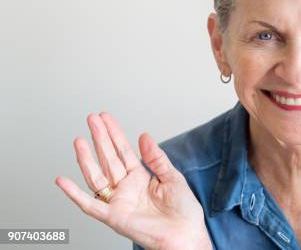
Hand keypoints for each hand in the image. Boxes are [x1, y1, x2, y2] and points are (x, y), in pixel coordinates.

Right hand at [55, 113, 212, 249]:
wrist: (185, 235)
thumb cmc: (182, 211)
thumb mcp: (172, 176)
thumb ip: (156, 157)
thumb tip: (144, 136)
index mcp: (141, 177)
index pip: (123, 150)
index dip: (114, 133)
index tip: (105, 118)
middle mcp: (127, 187)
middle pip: (108, 158)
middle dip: (100, 138)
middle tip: (91, 119)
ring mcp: (118, 201)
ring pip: (97, 176)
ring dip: (86, 159)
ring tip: (79, 140)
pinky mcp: (114, 217)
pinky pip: (90, 205)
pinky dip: (74, 194)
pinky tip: (63, 181)